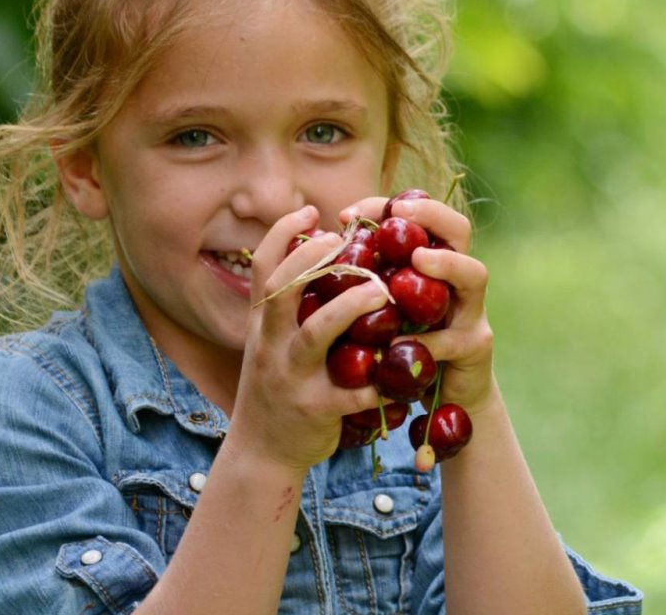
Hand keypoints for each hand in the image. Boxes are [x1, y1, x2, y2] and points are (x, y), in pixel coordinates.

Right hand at [227, 205, 394, 472]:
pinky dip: (378, 380)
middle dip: (313, 260)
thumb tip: (320, 255)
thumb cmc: (279, 386)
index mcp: (263, 324)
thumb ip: (291, 305)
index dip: (282, 235)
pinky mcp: (314, 409)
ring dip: (349, 309)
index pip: (264, 268)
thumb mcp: (273, 342)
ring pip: (315, 334)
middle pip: (282, 290)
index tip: (310, 211)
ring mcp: (290, 377)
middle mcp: (270, 344)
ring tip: (381, 291)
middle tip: (346, 239)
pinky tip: (403, 371)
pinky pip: (350, 392)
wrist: (263, 454)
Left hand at [341, 197, 495, 416]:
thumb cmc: (405, 346)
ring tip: (417, 259)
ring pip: (473, 274)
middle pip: (459, 229)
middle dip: (431, 214)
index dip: (387, 206)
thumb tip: (319, 249)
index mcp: (432, 263)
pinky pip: (452, 339)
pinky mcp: (475, 347)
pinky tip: (398, 343)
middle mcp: (457, 279)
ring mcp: (472, 311)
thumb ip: (367, 279)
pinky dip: (425, 340)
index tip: (349, 214)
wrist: (443, 397)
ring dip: (446, 263)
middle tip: (401, 211)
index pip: (420, 216)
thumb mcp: (385, 309)